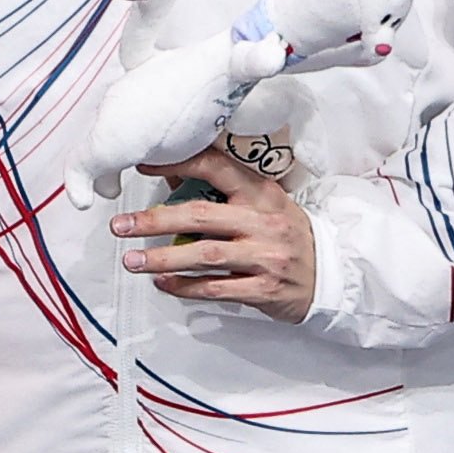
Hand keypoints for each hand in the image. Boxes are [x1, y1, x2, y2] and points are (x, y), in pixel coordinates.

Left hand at [111, 147, 315, 321]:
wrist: (332, 274)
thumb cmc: (286, 234)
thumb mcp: (263, 204)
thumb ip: (223, 193)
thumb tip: (171, 177)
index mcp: (261, 193)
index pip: (217, 167)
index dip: (178, 162)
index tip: (143, 164)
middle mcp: (263, 222)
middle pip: (200, 216)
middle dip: (154, 220)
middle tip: (120, 225)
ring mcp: (265, 257)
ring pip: (205, 255)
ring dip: (162, 258)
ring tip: (132, 260)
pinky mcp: (265, 289)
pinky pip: (217, 288)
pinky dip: (185, 287)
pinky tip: (162, 283)